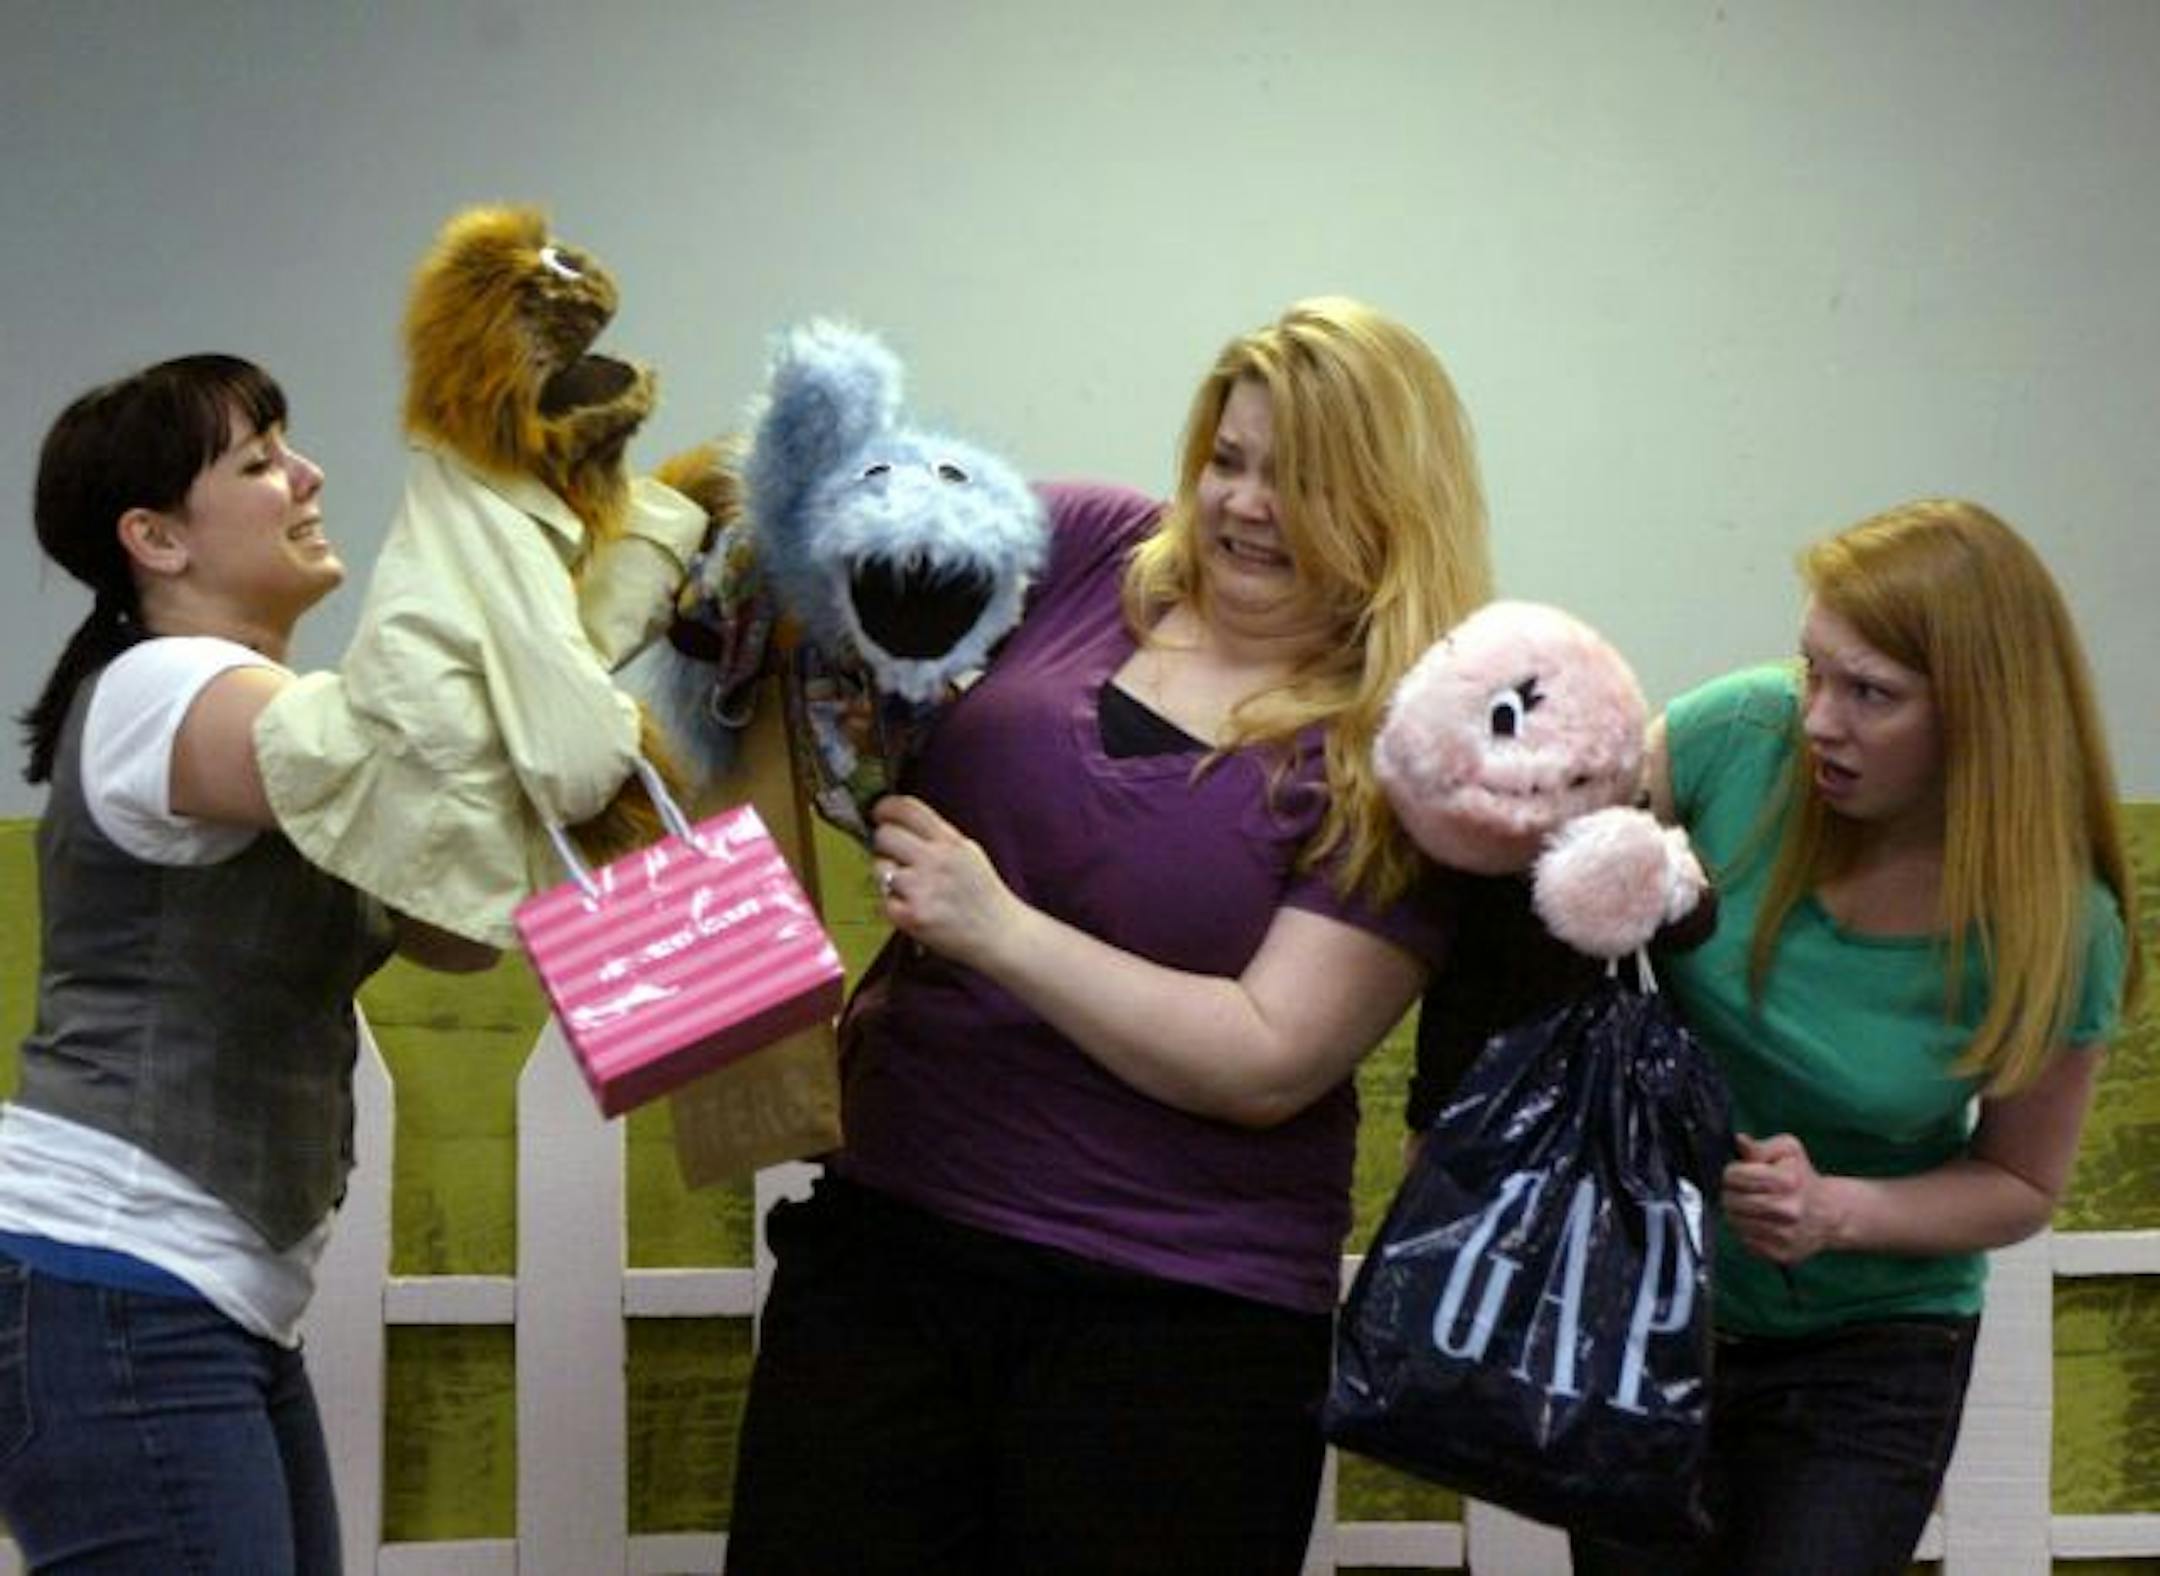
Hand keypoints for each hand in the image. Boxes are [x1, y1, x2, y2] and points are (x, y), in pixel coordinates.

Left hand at [869, 795, 1025, 969]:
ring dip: (887, 877)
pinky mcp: (911, 916)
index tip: (880, 814)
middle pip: (885, 835)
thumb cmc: (982, 896)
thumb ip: (937, 837)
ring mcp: (922, 888)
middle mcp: (936, 860)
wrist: (1000, 935)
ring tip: (910, 889)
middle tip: (894, 856)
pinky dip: (894, 906)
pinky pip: (884, 900)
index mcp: (951, 842)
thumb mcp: (969, 853)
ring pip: (879, 867)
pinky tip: (915, 909)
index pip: (907, 808)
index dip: (886, 807)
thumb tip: (899, 822)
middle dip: (884, 844)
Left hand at [1721, 1132, 1843, 1264]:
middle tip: (1742, 1190)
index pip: (1733, 1176)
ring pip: (1734, 1221)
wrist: (1829, 1213)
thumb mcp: (1787, 1151)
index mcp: (1788, 1181)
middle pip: (1730, 1200)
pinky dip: (1747, 1230)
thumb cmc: (1801, 1177)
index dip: (1731, 1172)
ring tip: (1751, 1205)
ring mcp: (1784, 1235)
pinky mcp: (1780, 1254)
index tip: (1739, 1173)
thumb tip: (1739, 1141)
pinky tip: (1760, 1222)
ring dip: (1737, 1212)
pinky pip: (1745, 1240)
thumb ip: (1760, 1147)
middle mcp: (1788, 1211)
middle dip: (1730, 1192)